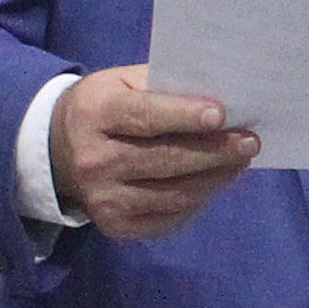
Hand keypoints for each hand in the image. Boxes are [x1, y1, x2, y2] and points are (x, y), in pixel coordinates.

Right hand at [53, 63, 251, 238]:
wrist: (57, 150)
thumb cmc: (105, 107)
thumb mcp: (122, 82)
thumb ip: (164, 85)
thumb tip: (221, 97)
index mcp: (95, 113)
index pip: (144, 117)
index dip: (183, 116)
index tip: (221, 115)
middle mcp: (94, 160)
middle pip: (165, 159)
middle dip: (215, 152)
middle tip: (250, 142)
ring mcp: (102, 198)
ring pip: (173, 193)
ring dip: (215, 178)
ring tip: (240, 161)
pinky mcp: (114, 225)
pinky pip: (168, 217)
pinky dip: (197, 201)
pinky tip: (213, 182)